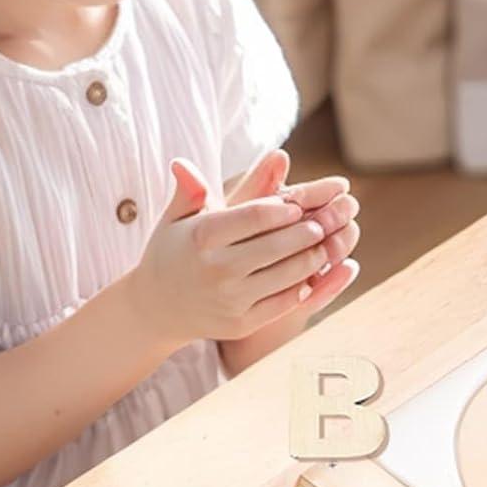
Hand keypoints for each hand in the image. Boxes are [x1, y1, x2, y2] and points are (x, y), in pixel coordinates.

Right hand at [125, 155, 356, 347]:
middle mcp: (215, 269)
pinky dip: (305, 287)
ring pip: (287, 275)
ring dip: (314, 258)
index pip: (253, 216)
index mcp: (201, 237)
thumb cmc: (173, 251)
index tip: (300, 204)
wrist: (158, 308)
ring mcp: (229, 300)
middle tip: (326, 221)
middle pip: (277, 246)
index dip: (282, 209)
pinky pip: (284, 303)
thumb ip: (190, 191)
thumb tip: (182, 162)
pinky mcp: (241, 324)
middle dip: (307, 231)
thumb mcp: (175, 218)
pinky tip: (315, 273)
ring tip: (328, 244)